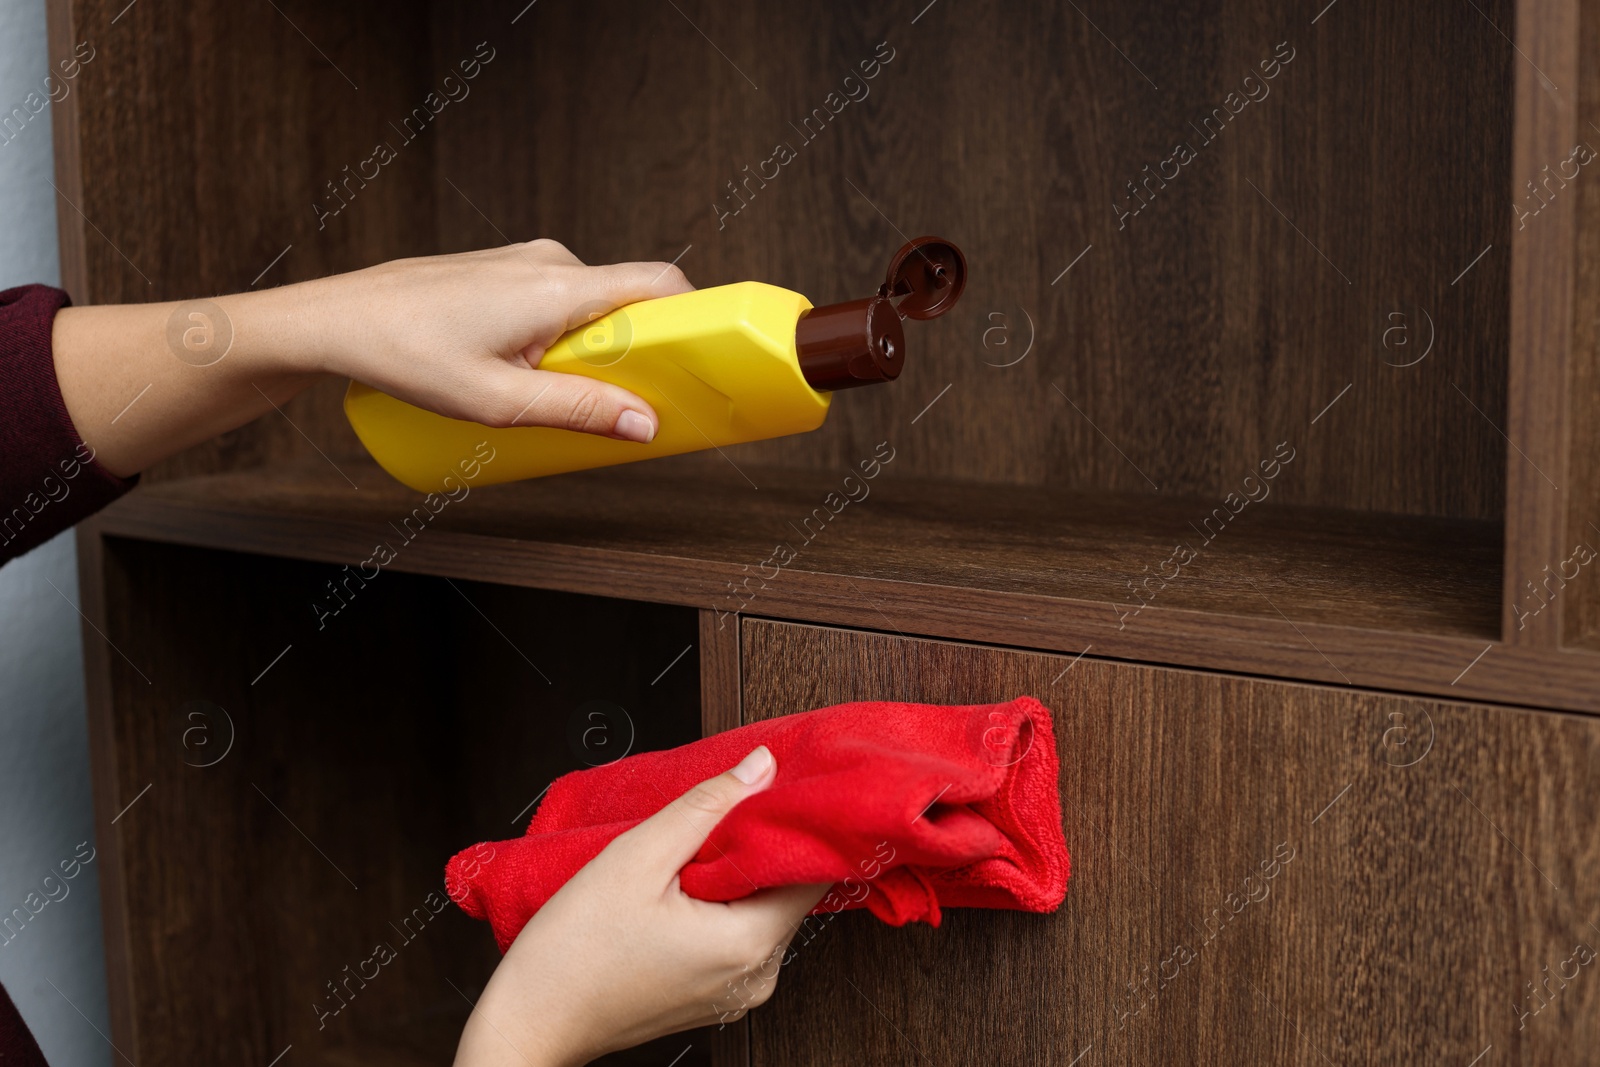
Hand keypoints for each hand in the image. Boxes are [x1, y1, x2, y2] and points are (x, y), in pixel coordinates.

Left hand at [51, 241, 693, 476]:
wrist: (334, 321)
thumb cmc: (404, 356)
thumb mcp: (496, 404)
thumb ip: (577, 411)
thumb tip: (645, 425)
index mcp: (558, 286)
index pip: (660, 284)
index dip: (698, 319)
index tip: (710, 362)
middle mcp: (550, 261)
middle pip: (631, 303)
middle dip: (638, 355)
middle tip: (624, 410)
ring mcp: (525, 262)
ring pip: (593, 307)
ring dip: (594, 353)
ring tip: (560, 401)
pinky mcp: (504, 272)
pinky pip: (562, 303)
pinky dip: (566, 339)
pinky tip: (529, 377)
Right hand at [452, 746, 828, 1066]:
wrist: (531, 1021)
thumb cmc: (573, 953)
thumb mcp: (637, 857)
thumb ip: (707, 806)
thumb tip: (760, 768)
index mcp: (750, 945)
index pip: (814, 871)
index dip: (798, 824)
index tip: (776, 789)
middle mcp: (757, 976)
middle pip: (788, 890)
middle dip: (759, 847)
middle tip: (721, 812)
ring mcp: (738, 992)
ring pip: (761, 911)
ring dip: (737, 876)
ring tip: (691, 851)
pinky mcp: (715, 995)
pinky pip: (738, 936)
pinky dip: (721, 906)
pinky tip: (683, 888)